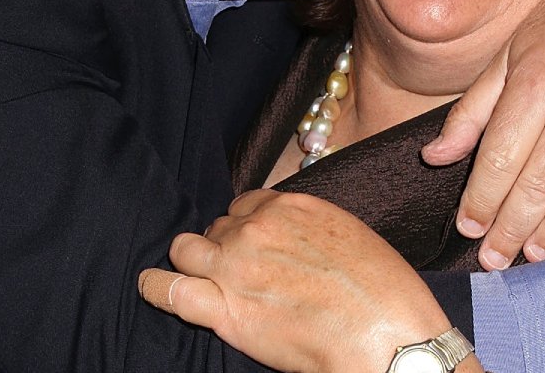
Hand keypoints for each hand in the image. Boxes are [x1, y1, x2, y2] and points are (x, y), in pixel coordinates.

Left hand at [139, 190, 483, 372]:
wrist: (392, 338)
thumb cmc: (386, 293)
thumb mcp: (350, 236)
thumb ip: (309, 231)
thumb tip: (295, 243)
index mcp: (290, 206)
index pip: (245, 206)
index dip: (245, 228)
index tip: (252, 246)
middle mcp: (257, 228)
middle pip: (217, 228)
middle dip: (222, 247)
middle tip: (239, 274)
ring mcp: (237, 267)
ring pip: (186, 250)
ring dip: (190, 263)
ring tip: (195, 278)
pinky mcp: (226, 311)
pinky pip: (171, 291)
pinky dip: (157, 289)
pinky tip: (152, 287)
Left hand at [422, 0, 544, 268]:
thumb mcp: (507, 54)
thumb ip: (472, 110)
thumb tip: (433, 158)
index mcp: (533, 84)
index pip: (500, 159)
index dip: (481, 200)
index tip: (468, 229)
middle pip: (539, 184)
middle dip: (511, 229)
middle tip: (495, 262)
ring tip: (536, 257)